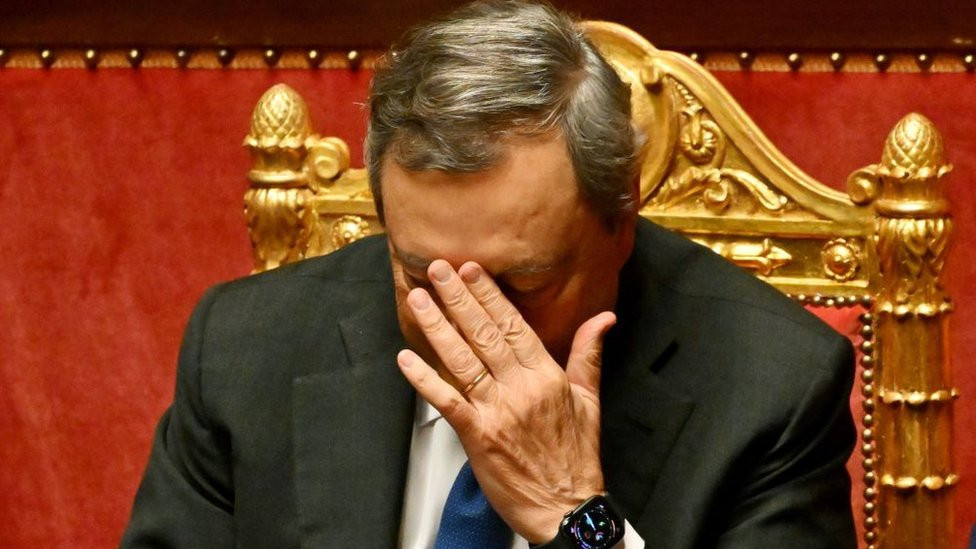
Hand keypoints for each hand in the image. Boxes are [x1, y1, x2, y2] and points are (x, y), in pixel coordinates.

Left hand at [396, 259, 615, 542]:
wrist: (566, 508)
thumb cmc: (576, 457)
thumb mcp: (591, 401)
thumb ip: (589, 354)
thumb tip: (604, 318)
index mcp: (547, 376)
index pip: (515, 326)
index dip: (490, 296)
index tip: (471, 271)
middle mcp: (521, 388)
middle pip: (485, 334)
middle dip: (459, 299)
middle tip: (438, 269)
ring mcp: (498, 411)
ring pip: (463, 360)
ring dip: (437, 327)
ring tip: (419, 300)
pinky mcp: (478, 436)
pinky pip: (447, 401)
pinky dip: (424, 379)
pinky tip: (406, 359)